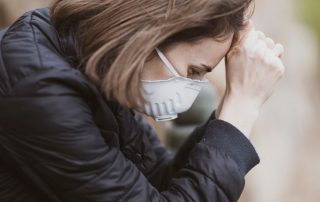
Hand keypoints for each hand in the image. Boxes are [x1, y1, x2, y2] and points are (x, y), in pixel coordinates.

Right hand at [216, 21, 284, 137]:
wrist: (243, 99)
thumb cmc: (234, 77)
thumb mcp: (229, 57)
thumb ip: (238, 39)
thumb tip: (249, 24)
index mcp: (245, 46)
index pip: (254, 31)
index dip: (250, 40)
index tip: (246, 50)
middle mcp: (258, 50)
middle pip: (264, 38)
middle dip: (259, 46)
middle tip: (252, 61)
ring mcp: (270, 59)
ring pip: (273, 45)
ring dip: (268, 51)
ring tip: (260, 64)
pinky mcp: (279, 68)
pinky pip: (279, 56)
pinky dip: (273, 62)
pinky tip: (265, 72)